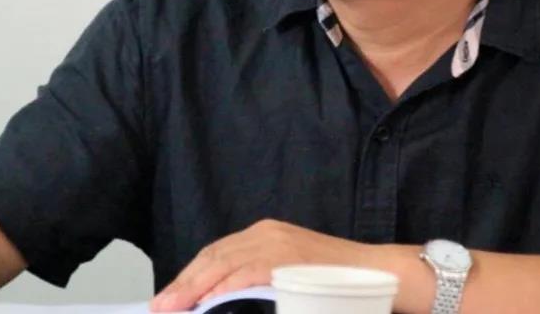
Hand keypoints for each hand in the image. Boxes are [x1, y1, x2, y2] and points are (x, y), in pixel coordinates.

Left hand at [150, 219, 368, 311]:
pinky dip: (224, 288)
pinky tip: (207, 302)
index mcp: (264, 234)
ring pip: (223, 264)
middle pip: (212, 257)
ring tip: (172, 308)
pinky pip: (247, 273)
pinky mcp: (289, 257)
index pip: (215, 254)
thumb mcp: (290, 275)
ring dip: (193, 289)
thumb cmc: (337, 280)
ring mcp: (278, 242)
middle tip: (159, 308)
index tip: (169, 299)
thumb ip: (258, 281)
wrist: (380, 272)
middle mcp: (266, 232)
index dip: (188, 277)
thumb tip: (222, 304)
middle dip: (183, 284)